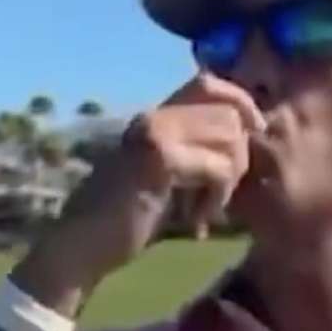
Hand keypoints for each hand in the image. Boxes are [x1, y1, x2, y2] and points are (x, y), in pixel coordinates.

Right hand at [11, 72, 265, 317]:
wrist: (81, 246)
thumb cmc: (124, 219)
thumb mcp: (166, 178)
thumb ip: (195, 154)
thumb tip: (249, 138)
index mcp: (155, 116)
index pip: (211, 84)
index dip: (240, 107)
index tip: (247, 145)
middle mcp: (155, 116)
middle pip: (229, 113)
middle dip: (239, 157)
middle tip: (219, 195)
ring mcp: (155, 134)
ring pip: (230, 137)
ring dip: (229, 180)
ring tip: (205, 209)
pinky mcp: (159, 160)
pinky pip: (217, 166)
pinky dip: (217, 197)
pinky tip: (196, 221)